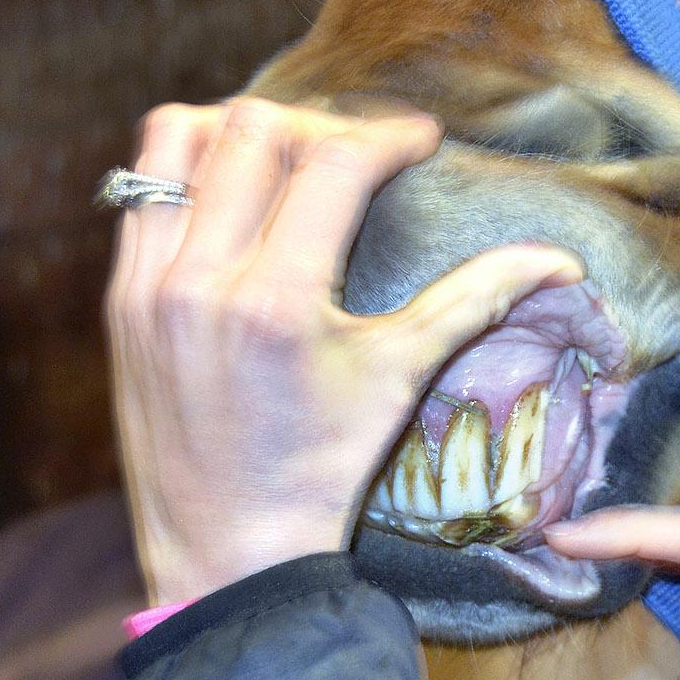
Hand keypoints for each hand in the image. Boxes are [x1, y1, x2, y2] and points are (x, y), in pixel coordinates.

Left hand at [106, 98, 583, 602]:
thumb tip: (559, 259)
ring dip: (239, 130)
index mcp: (276, 303)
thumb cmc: (321, 475)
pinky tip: (234, 200)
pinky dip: (188, 172)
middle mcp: (201, 282)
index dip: (388, 134)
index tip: (420, 139)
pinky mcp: (121, 300)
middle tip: (357, 155)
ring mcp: (149, 287)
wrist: (229, 555)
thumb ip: (475, 300)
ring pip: (179, 138)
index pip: (334, 161)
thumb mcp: (399, 379)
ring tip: (287, 159)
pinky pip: (142, 191)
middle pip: (255, 129)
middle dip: (319, 124)